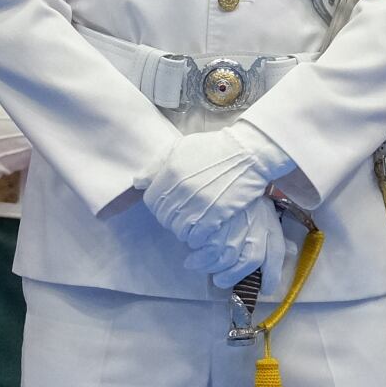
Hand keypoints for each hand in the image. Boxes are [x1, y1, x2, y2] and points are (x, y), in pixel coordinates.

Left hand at [142, 124, 290, 246]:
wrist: (247, 153)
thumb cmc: (213, 148)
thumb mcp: (181, 148)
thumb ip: (157, 165)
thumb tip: (138, 183)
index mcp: (169, 172)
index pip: (151, 201)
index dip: (158, 206)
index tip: (169, 205)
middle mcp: (180, 189)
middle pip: (164, 217)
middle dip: (171, 220)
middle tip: (183, 216)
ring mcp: (197, 203)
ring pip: (179, 229)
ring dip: (184, 231)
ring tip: (193, 225)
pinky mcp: (215, 214)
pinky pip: (196, 236)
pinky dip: (197, 238)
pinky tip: (202, 232)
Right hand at [183, 197, 288, 292]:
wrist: (222, 168)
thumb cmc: (243, 195)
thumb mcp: (264, 209)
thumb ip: (275, 233)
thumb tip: (292, 250)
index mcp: (269, 222)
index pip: (276, 254)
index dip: (272, 275)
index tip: (265, 290)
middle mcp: (255, 225)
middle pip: (248, 261)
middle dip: (232, 276)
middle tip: (220, 281)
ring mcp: (234, 223)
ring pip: (225, 257)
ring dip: (211, 267)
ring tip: (199, 265)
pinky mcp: (211, 220)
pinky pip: (205, 248)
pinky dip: (198, 257)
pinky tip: (193, 255)